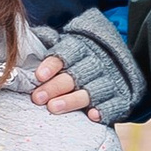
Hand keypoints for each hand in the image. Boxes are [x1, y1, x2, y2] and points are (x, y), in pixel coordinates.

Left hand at [32, 10, 140, 124]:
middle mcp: (97, 63)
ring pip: (90, 91)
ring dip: (71, 100)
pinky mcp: (121, 96)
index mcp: (82, 47)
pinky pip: (113, 104)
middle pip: (74, 75)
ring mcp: (110, 80)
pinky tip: (91, 115)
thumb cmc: (82, 55)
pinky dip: (103, 110)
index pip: (65, 55)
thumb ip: (49, 40)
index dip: (51, 65)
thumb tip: (29, 35)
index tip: (38, 76)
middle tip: (37, 98)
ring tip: (53, 107)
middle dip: (55, 87)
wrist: (120, 60)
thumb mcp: (68, 41)